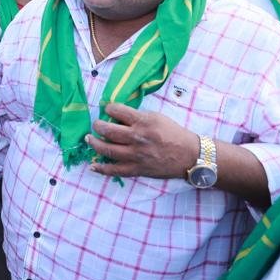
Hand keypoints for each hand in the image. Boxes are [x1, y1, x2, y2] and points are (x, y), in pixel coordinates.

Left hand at [85, 103, 199, 179]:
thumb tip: (117, 115)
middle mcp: (137, 138)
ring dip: (95, 144)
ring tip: (90, 139)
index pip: (117, 111)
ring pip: (107, 150)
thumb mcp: (157, 117)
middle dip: (98, 126)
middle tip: (96, 125)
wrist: (189, 155)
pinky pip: (115, 171)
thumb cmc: (174, 133)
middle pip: (108, 131)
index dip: (109, 108)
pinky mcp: (137, 169)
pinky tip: (93, 166)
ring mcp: (136, 155)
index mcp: (143, 121)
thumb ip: (137, 116)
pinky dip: (102, 169)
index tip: (107, 109)